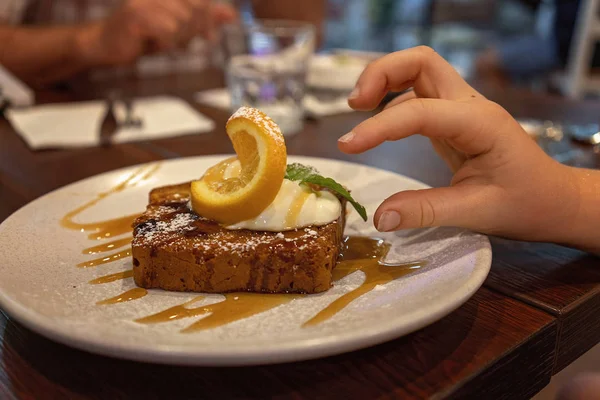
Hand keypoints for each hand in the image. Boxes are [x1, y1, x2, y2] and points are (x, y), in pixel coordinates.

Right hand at [77, 0, 236, 65]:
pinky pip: (166, 30)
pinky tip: (155, 44)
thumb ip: (204, 20)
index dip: (209, 19)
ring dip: (178, 39)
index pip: (201, 1)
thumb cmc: (142, 36)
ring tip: (165, 44)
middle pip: (195, 9)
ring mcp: (146, 1)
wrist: (107, 44)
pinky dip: (166, 42)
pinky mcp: (136, 14)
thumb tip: (231, 16)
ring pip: (182, 21)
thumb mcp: (179, 29)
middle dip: (195, 31)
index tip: (210, 37)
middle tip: (184, 43)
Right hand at [338, 46, 580, 242]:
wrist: (555, 201)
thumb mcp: (477, 213)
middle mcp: (470, 106)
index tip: (348, 146)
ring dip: (384, 80)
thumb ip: (425, 212)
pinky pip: (418, 96)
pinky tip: (379, 126)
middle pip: (421, 61)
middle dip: (381, 72)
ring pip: (418, 71)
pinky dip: (392, 101)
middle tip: (354, 104)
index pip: (419, 112)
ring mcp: (462, 109)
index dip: (379, 127)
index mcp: (480, 124)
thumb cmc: (526, 204)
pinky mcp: (454, 120)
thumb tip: (380, 218)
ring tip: (357, 109)